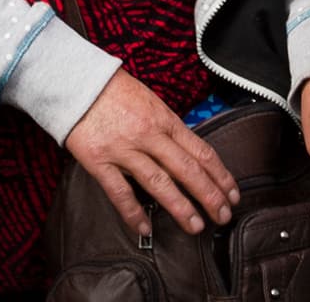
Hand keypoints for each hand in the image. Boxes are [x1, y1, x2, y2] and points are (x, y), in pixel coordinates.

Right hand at [64, 70, 241, 237]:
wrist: (77, 81)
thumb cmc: (114, 90)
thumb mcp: (151, 101)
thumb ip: (168, 128)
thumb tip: (188, 153)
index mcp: (164, 119)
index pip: (201, 151)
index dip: (220, 175)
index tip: (232, 193)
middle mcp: (149, 134)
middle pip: (187, 169)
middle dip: (209, 195)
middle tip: (223, 216)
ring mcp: (124, 149)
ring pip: (159, 183)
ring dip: (180, 207)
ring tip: (195, 226)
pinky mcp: (99, 160)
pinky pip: (119, 192)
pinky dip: (133, 213)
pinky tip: (144, 228)